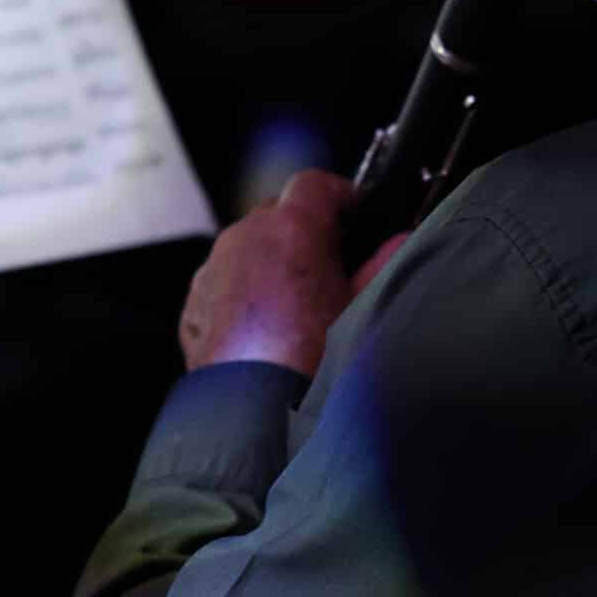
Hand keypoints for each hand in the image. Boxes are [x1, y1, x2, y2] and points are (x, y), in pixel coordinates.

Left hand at [178, 169, 408, 374]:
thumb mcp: (363, 306)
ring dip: (271, 264)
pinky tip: (266, 332)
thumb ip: (386, 263)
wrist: (259, 412)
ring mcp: (214, 269)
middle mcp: (245, 238)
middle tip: (330, 270)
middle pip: (279, 214)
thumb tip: (400, 241)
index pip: (316, 183)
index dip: (339, 197)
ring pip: (248, 249)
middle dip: (304, 233)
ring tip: (296, 309)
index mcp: (292, 228)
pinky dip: (244, 296)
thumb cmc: (314, 360)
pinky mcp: (196, 303)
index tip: (354, 217)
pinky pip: (224, 284)